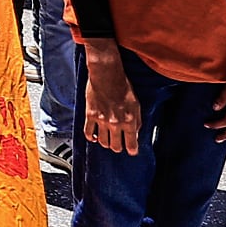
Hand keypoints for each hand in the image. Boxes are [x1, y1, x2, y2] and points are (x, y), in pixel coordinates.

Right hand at [81, 36, 140, 156]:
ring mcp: (102, 121)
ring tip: (107, 139)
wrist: (106, 74)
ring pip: (103, 142)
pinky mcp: (90, 115)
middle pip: (116, 146)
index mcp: (129, 120)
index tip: (131, 151)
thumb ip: (137, 121)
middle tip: (119, 144)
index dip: (132, 150)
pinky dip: (91, 137)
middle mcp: (116, 123)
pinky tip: (93, 136)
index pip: (131, 144)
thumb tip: (135, 133)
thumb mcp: (136, 104)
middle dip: (118, 147)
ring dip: (106, 142)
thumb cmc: (122, 86)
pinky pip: (88, 133)